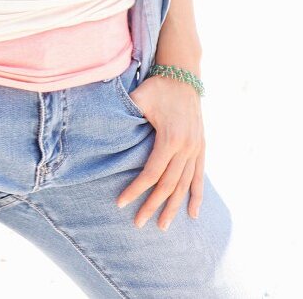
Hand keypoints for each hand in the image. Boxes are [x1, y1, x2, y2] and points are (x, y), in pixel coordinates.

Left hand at [116, 74, 204, 230]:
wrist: (183, 76)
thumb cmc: (157, 87)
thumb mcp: (139, 98)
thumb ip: (125, 114)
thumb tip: (101, 128)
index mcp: (170, 138)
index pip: (151, 173)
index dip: (136, 190)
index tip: (121, 203)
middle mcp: (186, 147)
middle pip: (168, 185)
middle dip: (152, 206)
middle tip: (138, 223)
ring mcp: (196, 148)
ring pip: (184, 185)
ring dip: (173, 207)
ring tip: (163, 226)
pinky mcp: (201, 147)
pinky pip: (199, 175)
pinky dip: (196, 195)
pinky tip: (192, 213)